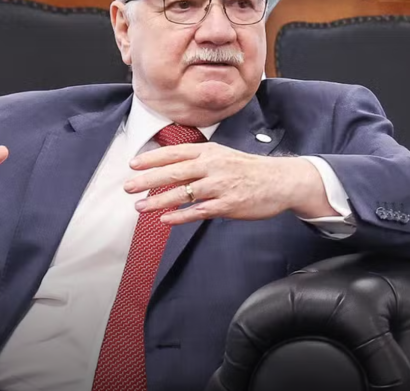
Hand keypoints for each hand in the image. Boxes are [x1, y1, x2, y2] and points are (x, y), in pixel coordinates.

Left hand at [124, 142, 335, 224]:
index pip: (175, 152)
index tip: (132, 164)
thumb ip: (198, 158)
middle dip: (147, 180)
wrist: (281, 180)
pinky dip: (180, 216)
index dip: (152, 158)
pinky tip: (165, 220)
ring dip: (158, 201)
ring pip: (183, 193)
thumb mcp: (223, 155)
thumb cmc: (248, 169)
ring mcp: (220, 186)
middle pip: (174, 172)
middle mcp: (212, 166)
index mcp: (209, 151)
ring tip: (140, 208)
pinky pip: (199, 211)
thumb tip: (170, 165)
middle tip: (128, 187)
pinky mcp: (228, 205)